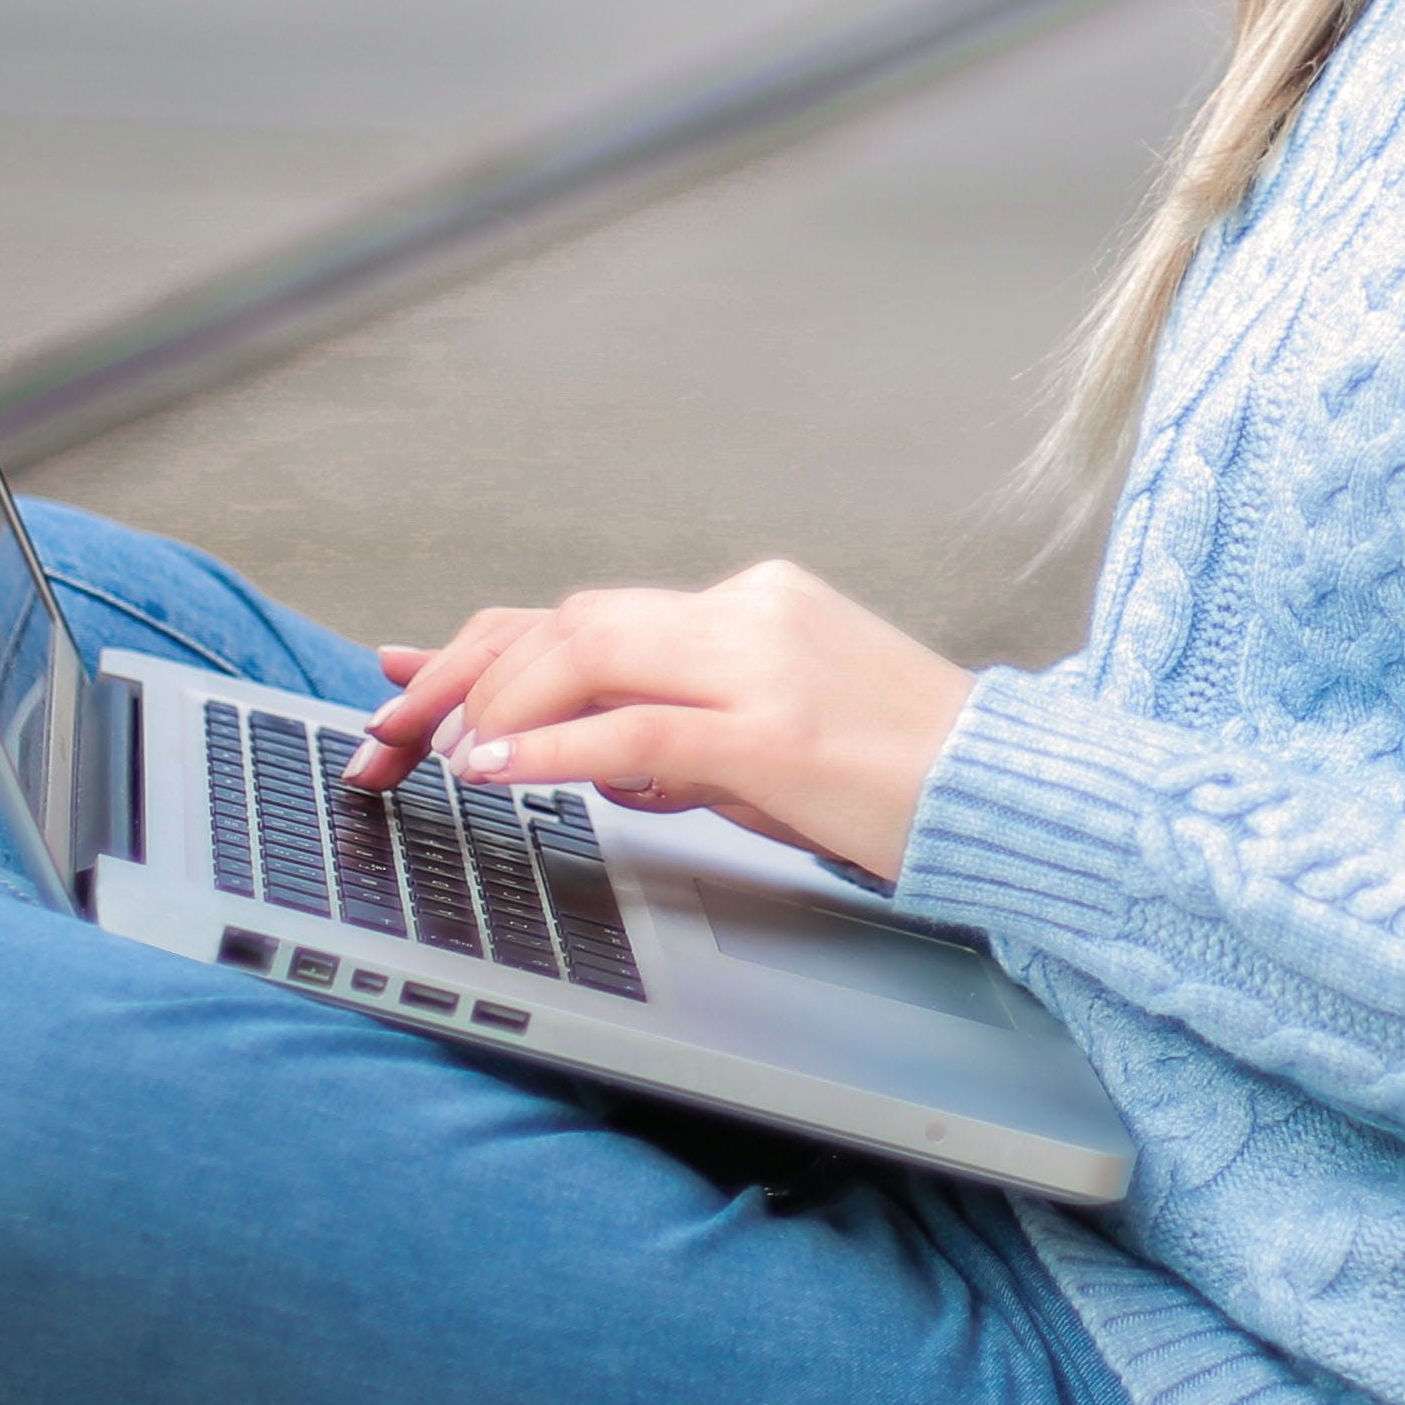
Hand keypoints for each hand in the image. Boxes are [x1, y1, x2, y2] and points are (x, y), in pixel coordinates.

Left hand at [341, 561, 977, 886]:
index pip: (588, 612)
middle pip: (567, 620)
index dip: (482, 646)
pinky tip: (495, 770)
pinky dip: (547, 746)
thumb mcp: (780, 742)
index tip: (398, 680)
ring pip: (587, 651)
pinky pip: (633, 728)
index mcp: (753, 605)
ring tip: (426, 757)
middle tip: (383, 739)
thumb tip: (581, 759)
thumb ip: (684, 737)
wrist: (1021, 799)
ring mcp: (764, 665)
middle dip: (458, 677)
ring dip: (488, 704)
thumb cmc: (905, 781)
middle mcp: (750, 612)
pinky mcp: (777, 732)